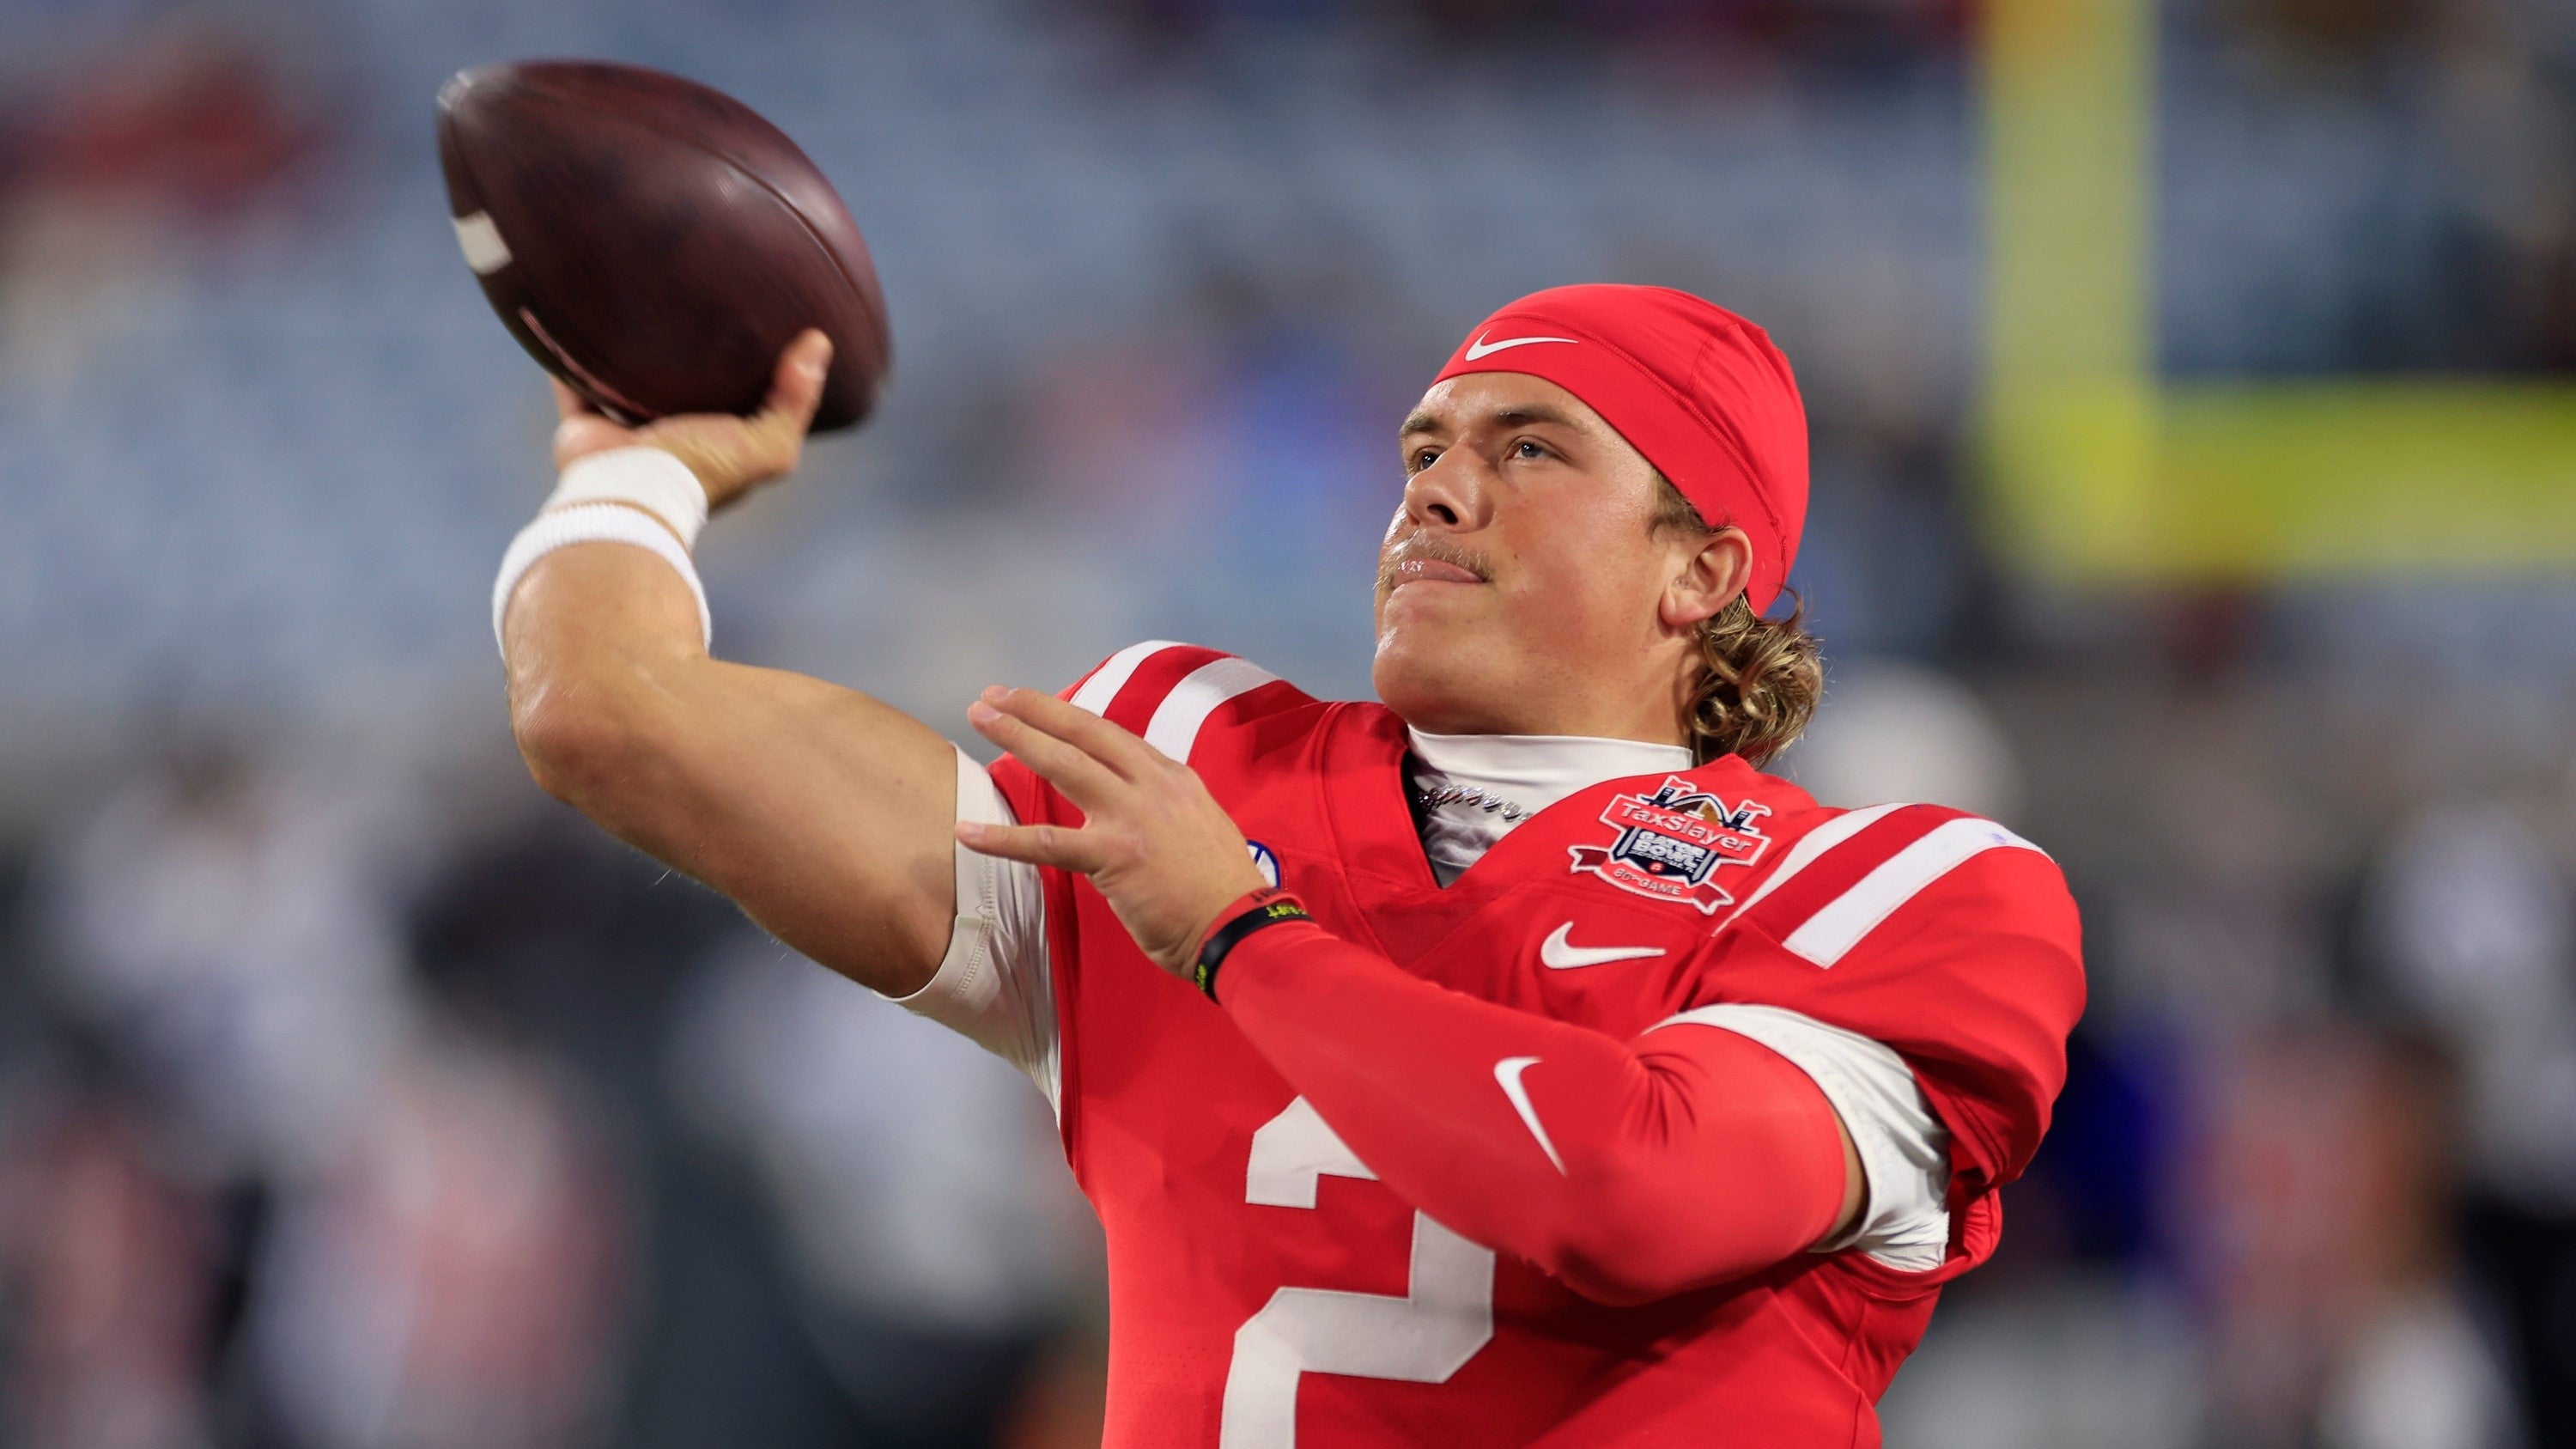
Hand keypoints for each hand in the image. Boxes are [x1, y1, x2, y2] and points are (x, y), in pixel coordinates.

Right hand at [550, 329, 832, 511]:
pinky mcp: (583, 423)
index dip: (741, 367)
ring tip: (634, 299)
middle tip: (685, 301)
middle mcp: (668, 438)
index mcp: (712, 444)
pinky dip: (570, 356)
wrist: (628, 493)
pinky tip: (576, 316)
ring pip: (623, 380)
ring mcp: (624, 431)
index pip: (731, 400)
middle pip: (674, 387)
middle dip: (679, 353)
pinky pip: (572, 381)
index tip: (748, 323)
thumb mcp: (766, 444)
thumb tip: (819, 343)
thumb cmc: (700, 472)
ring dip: (626, 350)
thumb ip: (794, 401)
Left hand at [958, 687, 1271, 978]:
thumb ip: (1165, 809)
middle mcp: (1152, 785)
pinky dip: (1003, 838)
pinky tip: (967, 832)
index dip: (1069, 717)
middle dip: (1035, 709)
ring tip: (978, 719)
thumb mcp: (1201, 826)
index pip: (1111, 736)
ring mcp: (1132, 816)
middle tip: (993, 697)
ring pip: (1064, 764)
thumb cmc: (1222, 889)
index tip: (1037, 706)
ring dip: (1018, 737)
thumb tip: (1136, 809)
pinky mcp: (1114, 856)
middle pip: (1083, 732)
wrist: (1241, 926)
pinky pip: (1047, 843)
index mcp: (1172, 778)